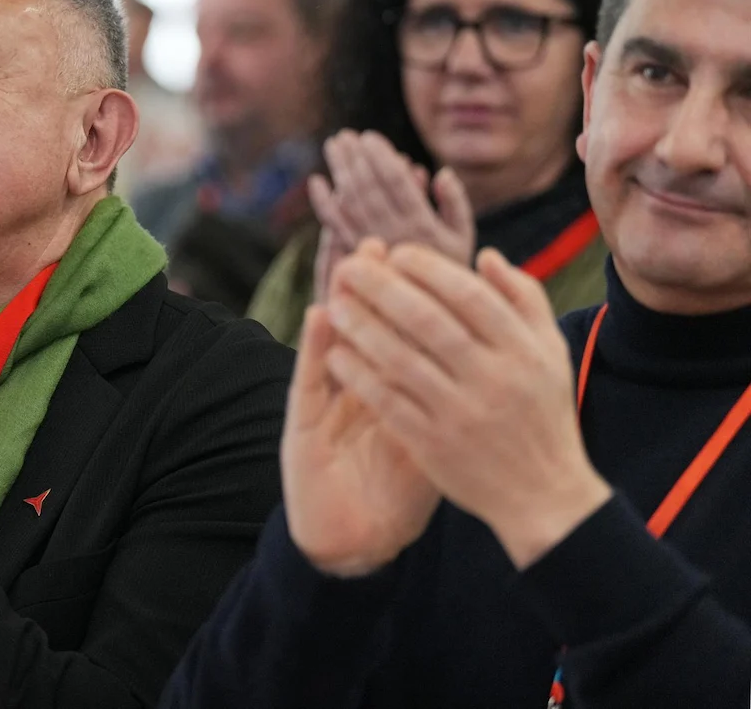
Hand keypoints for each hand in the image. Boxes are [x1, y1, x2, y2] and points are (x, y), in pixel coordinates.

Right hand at [283, 239, 439, 575]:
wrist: (355, 538)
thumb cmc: (395, 487)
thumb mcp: (429, 434)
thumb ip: (446, 390)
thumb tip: (481, 346)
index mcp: (386, 387)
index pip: (394, 333)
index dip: (405, 296)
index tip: (417, 254)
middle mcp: (350, 390)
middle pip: (359, 328)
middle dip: (372, 287)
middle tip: (378, 244)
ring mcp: (323, 406)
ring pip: (330, 345)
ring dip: (340, 302)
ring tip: (347, 262)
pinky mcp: (302, 429)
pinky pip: (310, 384)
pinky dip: (314, 349)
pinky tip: (319, 318)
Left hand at [310, 130, 474, 299]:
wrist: (430, 314)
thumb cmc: (450, 269)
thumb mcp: (464, 237)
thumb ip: (455, 203)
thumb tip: (441, 171)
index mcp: (422, 226)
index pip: (396, 183)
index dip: (381, 157)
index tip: (369, 136)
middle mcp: (393, 235)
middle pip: (367, 188)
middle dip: (354, 158)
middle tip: (344, 135)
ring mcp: (371, 246)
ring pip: (349, 203)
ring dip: (339, 172)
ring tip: (333, 145)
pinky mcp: (355, 256)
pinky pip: (335, 227)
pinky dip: (323, 203)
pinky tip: (315, 182)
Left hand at [325, 243, 611, 568]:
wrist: (545, 497)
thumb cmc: (543, 414)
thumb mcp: (551, 353)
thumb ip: (524, 299)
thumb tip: (486, 255)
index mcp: (523, 350)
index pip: (468, 294)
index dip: (427, 268)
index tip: (394, 253)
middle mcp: (493, 378)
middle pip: (427, 320)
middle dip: (381, 288)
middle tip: (347, 267)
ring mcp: (461, 413)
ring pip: (400, 359)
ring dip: (361, 328)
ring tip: (334, 305)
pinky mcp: (434, 446)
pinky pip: (387, 402)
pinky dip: (359, 376)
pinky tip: (336, 355)